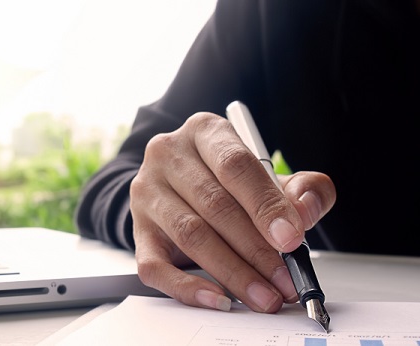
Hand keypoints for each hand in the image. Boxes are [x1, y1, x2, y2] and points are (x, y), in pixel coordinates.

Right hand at [129, 112, 335, 312]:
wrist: (180, 187)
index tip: (291, 238)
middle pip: (214, 204)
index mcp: (204, 132)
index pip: (234, 165)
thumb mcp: (272, 175)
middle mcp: (168, 156)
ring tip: (263, 296)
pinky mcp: (137, 231)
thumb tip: (304, 211)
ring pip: (190, 235)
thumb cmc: (230, 182)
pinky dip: (187, 287)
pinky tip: (217, 298)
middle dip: (256, 249)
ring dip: (232, 272)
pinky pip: (155, 265)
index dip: (265, 204)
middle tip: (285, 280)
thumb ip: (302, 188)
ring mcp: (147, 193)